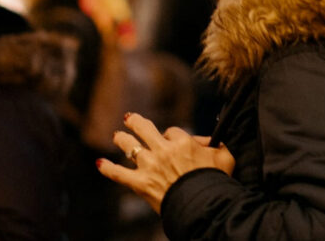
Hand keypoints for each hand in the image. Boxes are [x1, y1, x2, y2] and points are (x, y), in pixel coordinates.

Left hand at [96, 112, 234, 213]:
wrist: (203, 205)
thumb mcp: (225, 157)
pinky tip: (99, 163)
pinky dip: (108, 169)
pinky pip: (119, 174)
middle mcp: (163, 150)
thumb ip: (218, 144)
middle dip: (136, 122)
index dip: (172, 136)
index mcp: (183, 142)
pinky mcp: (140, 183)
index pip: (172, 131)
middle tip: (129, 118)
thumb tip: (210, 141)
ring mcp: (149, 166)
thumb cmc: (215, 181)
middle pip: (144, 128)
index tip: (173, 142)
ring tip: (116, 136)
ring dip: (121, 140)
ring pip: (129, 147)